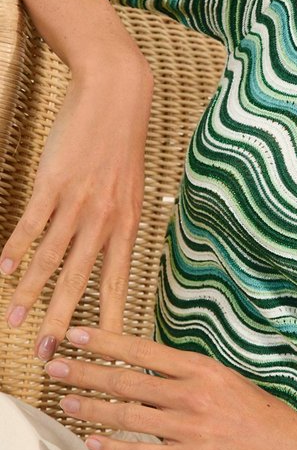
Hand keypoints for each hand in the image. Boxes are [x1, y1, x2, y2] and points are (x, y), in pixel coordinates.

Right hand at [1, 60, 152, 360]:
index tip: (101, 353)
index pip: (117, 283)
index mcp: (128, 225)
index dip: (107, 321)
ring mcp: (78, 200)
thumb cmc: (122, 144)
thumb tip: (107, 258)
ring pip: (51, 257)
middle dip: (62, 321)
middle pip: (80, 281)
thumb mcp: (131, 190)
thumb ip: (118, 225)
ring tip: (15, 320)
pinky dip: (15, 248)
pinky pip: (32, 222)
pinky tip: (1, 271)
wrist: (117, 94)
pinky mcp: (54, 181)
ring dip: (30, 291)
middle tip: (48, 355)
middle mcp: (105, 219)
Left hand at [45, 325, 296, 449]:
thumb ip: (192, 377)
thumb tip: (152, 374)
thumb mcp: (230, 383)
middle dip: (85, 373)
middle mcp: (193, 394)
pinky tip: (92, 442)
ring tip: (65, 403)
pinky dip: (113, 448)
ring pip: (128, 416)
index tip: (77, 334)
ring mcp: (192, 428)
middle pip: (127, 381)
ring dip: (91, 408)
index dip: (106, 341)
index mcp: (203, 369)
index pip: (143, 351)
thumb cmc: (265, 418)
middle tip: (54, 366)